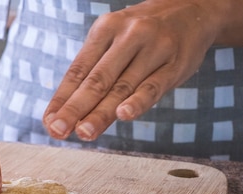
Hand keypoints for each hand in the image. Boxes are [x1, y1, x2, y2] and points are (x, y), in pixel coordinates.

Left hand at [43, 0, 228, 140]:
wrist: (194, 9)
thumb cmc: (142, 34)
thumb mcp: (114, 40)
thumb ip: (93, 72)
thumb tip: (63, 111)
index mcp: (105, 29)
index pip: (78, 70)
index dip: (61, 99)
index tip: (49, 123)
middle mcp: (128, 36)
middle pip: (96, 80)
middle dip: (75, 108)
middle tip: (59, 130)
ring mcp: (153, 48)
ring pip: (122, 86)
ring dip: (101, 113)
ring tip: (84, 132)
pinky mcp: (175, 63)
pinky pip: (154, 86)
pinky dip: (138, 101)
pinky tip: (124, 115)